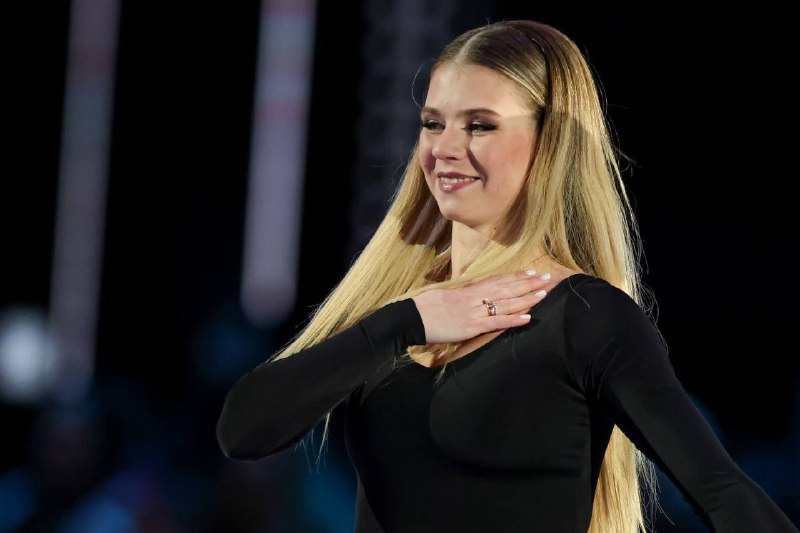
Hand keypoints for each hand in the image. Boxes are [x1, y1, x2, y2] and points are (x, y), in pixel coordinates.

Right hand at [411, 270, 550, 343]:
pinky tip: (528, 317)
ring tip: (543, 293)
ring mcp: (474, 312)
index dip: (515, 276)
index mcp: (467, 290)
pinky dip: (513, 319)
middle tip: (547, 277)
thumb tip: (469, 294)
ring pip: (505, 302)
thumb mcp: (444, 295)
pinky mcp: (471, 326)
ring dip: (526, 298)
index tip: (531, 271)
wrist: (411, 317)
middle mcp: (474, 298)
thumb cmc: (424, 308)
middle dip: (527, 283)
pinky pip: (496, 322)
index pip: (497, 280)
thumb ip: (460, 295)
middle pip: (506, 288)